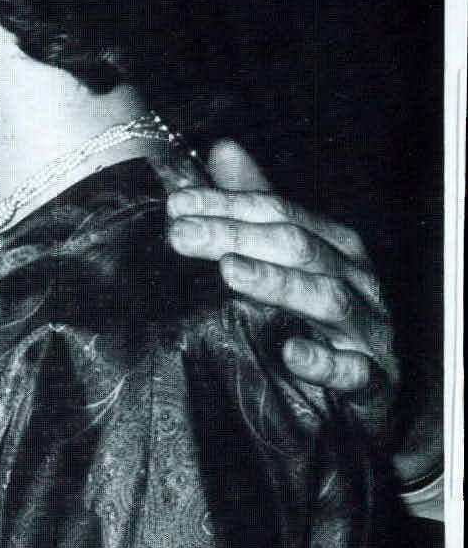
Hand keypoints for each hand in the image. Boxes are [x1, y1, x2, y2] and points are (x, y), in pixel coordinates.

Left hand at [167, 139, 397, 436]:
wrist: (371, 399)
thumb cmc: (320, 323)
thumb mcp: (288, 261)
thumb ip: (255, 210)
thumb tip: (222, 148)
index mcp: (335, 247)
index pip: (279, 213)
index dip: (226, 205)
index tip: (173, 206)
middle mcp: (356, 281)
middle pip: (297, 247)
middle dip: (236, 236)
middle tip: (179, 235)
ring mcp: (368, 331)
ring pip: (327, 298)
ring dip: (276, 283)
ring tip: (229, 272)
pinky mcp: (374, 383)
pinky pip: (354, 372)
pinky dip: (323, 361)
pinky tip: (289, 352)